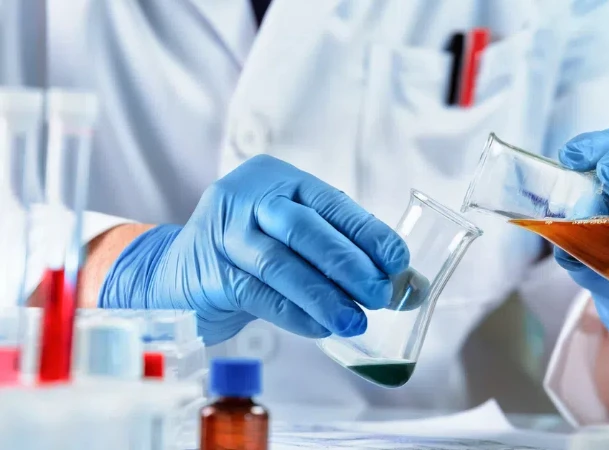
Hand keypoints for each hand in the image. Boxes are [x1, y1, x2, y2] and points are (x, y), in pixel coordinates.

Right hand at [99, 155, 409, 345]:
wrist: (176, 276)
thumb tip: (411, 289)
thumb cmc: (251, 257)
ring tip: (355, 321)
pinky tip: (321, 328)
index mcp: (278, 179)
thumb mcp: (296, 244)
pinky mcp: (210, 272)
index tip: (399, 262)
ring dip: (324, 297)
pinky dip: (295, 314)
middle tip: (381, 295)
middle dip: (349, 265)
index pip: (332, 203)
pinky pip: (260, 295)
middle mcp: (248, 197)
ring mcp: (224, 232)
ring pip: (282, 265)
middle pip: (306, 230)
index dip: (368, 233)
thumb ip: (348, 259)